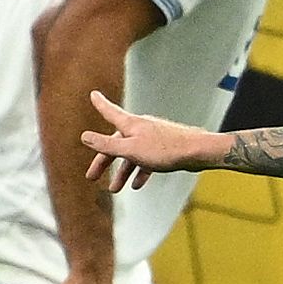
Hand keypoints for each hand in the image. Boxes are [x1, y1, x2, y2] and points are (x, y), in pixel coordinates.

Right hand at [82, 89, 228, 190]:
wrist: (197, 152)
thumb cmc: (165, 149)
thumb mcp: (130, 150)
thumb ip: (107, 145)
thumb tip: (85, 137)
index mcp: (131, 125)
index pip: (110, 112)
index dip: (101, 104)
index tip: (94, 94)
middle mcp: (141, 128)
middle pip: (116, 143)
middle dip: (103, 161)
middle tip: (91, 176)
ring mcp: (153, 138)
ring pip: (132, 155)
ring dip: (122, 172)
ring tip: (115, 189)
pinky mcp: (164, 148)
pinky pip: (147, 160)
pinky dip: (140, 171)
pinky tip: (137, 184)